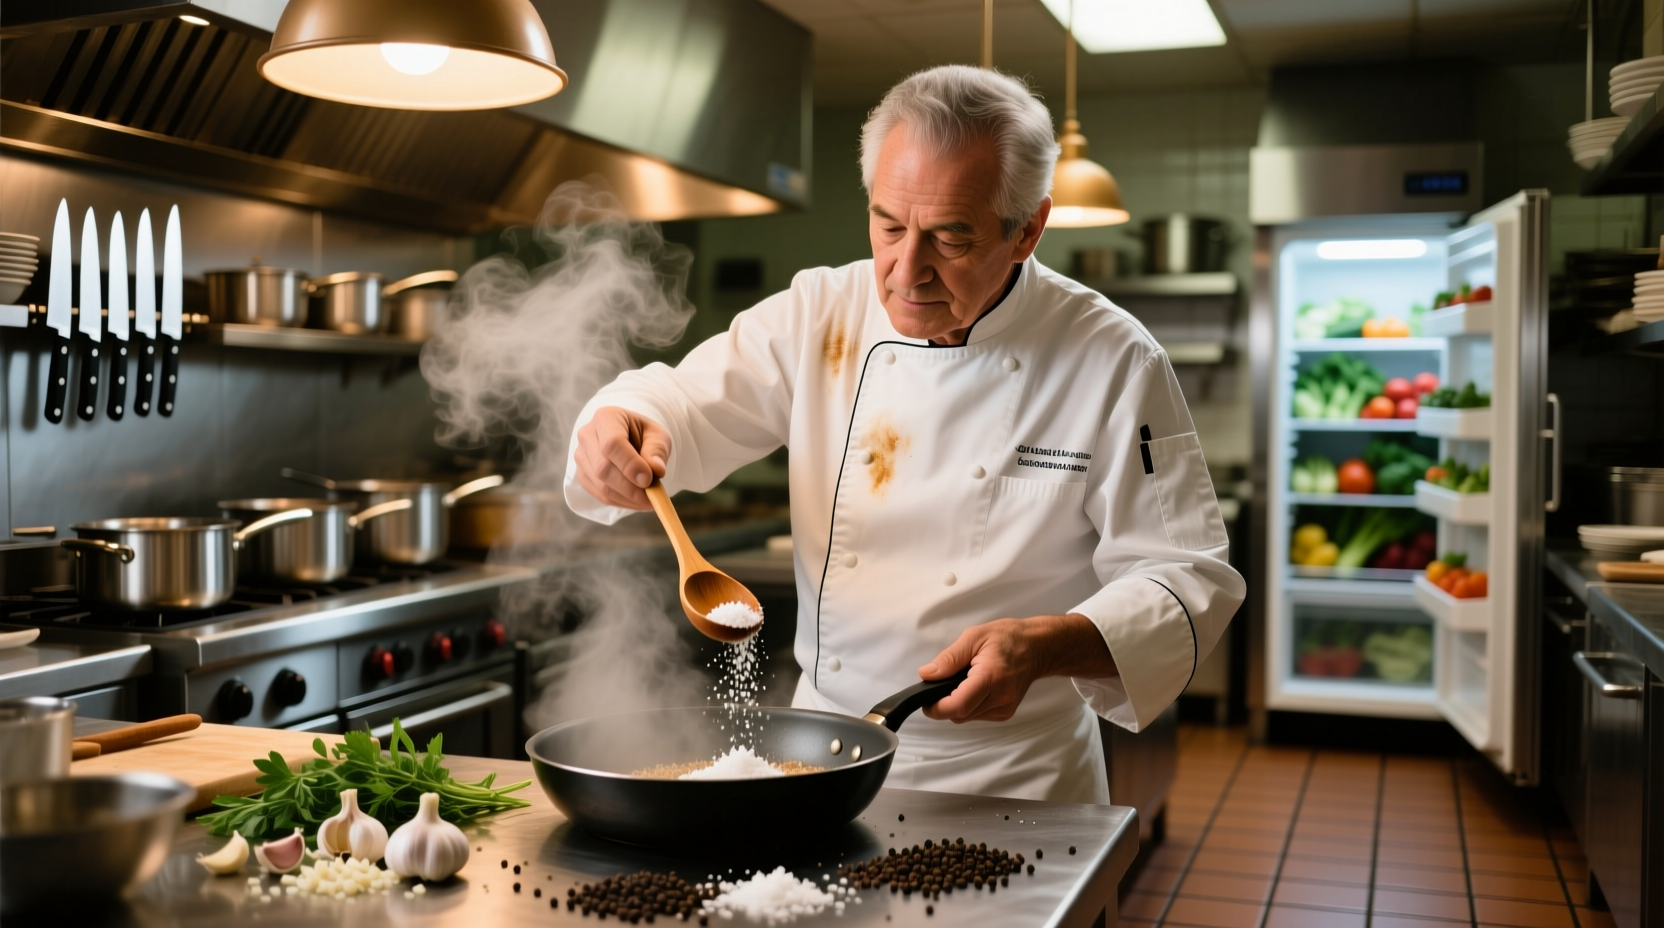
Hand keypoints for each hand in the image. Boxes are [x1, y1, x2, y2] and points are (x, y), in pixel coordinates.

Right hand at [574, 406, 671, 509]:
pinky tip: (637, 501)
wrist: (630, 438)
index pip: (612, 444)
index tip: (648, 480)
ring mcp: (581, 456)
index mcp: (606, 418)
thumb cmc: (644, 435)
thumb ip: (657, 451)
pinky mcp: (582, 475)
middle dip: (630, 487)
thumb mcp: (658, 436)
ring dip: (628, 498)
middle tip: (653, 497)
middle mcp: (587, 435)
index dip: (630, 465)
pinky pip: (600, 495)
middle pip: (603, 468)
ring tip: (650, 500)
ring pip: (601, 485)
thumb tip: (656, 471)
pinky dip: (621, 502)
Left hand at [919, 614, 1115, 722]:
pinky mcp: (1006, 713)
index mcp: (991, 677)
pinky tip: (976, 687)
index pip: (958, 706)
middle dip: (945, 703)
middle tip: (944, 683)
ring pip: (967, 717)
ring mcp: (1005, 707)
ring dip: (958, 703)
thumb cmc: (1008, 638)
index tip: (926, 701)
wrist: (1038, 648)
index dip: (937, 708)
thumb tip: (926, 674)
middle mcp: (1000, 697)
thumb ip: (949, 658)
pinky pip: (977, 715)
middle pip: (960, 715)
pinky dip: (970, 705)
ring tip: (965, 680)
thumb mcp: (974, 637)